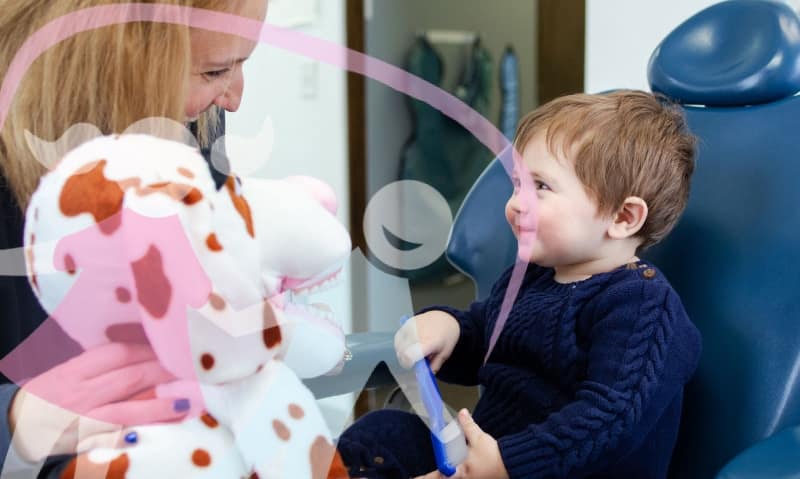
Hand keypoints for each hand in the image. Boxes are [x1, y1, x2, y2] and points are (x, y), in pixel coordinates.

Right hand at [8, 342, 189, 460]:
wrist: (12, 428)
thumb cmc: (45, 397)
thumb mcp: (68, 374)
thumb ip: (100, 366)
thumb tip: (142, 356)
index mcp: (75, 370)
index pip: (118, 353)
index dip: (149, 350)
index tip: (172, 348)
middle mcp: (80, 392)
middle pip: (130, 377)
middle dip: (164, 372)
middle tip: (191, 369)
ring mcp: (83, 419)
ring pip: (128, 408)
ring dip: (162, 404)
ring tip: (188, 400)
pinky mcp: (84, 442)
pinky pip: (116, 437)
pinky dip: (140, 432)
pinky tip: (163, 429)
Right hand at [394, 311, 459, 372]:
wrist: (445, 318)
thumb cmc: (446, 335)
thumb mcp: (445, 353)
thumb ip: (434, 366)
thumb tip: (425, 375)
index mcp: (429, 342)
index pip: (410, 355)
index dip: (408, 363)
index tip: (413, 366)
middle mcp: (417, 333)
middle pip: (402, 353)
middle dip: (406, 360)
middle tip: (415, 360)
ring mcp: (410, 327)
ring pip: (398, 346)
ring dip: (402, 352)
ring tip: (414, 350)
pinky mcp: (405, 324)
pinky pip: (397, 339)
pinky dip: (400, 345)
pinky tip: (409, 345)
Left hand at [414, 409, 508, 478]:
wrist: (512, 466)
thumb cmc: (496, 457)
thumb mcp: (479, 438)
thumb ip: (467, 426)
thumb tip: (462, 413)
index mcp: (458, 471)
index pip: (435, 477)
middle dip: (429, 478)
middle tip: (415, 478)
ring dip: (438, 476)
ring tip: (425, 476)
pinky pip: (455, 478)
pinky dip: (448, 475)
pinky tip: (448, 473)